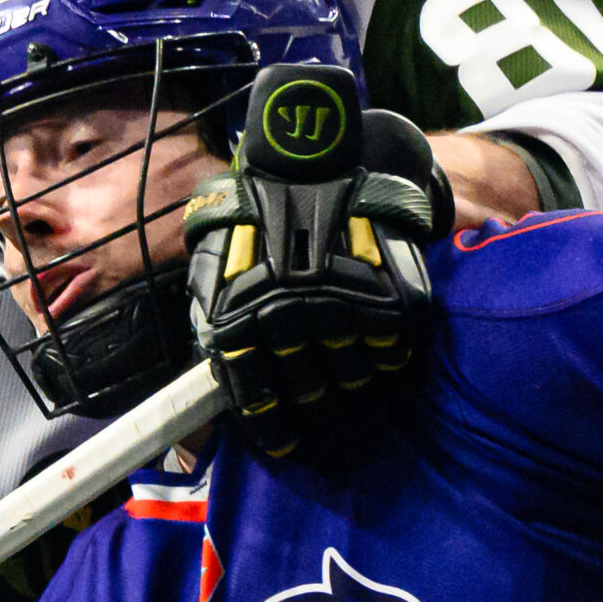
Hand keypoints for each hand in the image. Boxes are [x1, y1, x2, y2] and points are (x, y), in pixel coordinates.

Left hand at [188, 70, 449, 431]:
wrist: (307, 159)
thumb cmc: (251, 223)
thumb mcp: (212, 276)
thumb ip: (213, 339)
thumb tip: (209, 414)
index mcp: (241, 319)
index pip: (257, 397)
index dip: (273, 425)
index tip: (285, 441)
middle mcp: (290, 317)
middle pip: (310, 388)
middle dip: (312, 390)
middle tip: (317, 381)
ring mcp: (342, 304)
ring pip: (353, 372)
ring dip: (350, 370)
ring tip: (346, 354)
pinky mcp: (388, 292)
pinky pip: (393, 346)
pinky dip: (388, 348)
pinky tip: (377, 337)